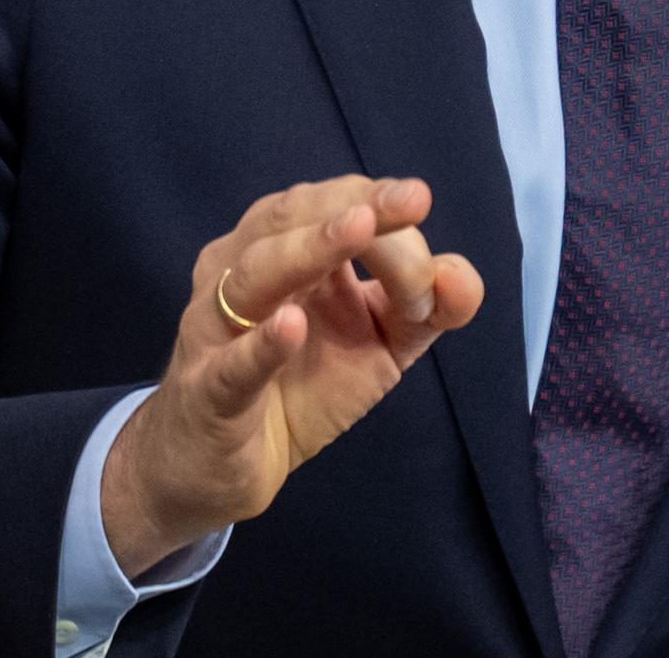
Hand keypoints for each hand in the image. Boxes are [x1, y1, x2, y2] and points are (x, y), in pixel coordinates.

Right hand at [100, 174, 483, 576]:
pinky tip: (291, 327)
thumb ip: (428, 307)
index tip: (423, 213)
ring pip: (256, 275)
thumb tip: (462, 277)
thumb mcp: (380, 342)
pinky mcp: (206, 393)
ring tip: (358, 228)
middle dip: (353, 204)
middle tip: (410, 199)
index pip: (336, 207)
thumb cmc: (301, 384)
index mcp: (287, 247)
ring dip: (309, 249)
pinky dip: (260, 345)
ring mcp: (218, 329)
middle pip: (291, 218)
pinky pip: (230, 366)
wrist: (218, 469)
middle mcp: (244, 271)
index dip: (385, 213)